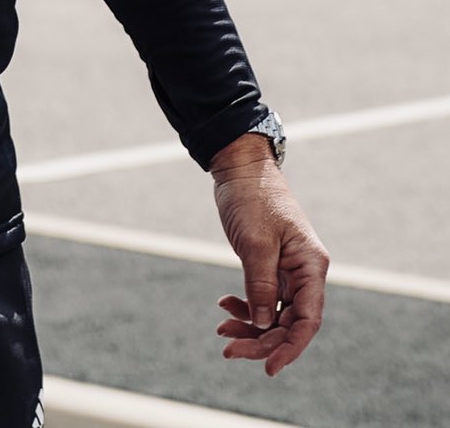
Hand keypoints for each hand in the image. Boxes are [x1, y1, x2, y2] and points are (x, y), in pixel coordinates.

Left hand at [210, 137, 328, 374]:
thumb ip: (261, 284)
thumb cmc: (252, 196)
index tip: (268, 367)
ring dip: (251, 326)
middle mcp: (304, 272)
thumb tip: (264, 324)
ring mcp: (288, 271)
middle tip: (229, 349)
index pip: (308, 320)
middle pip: (289, 322)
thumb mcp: (255, 241)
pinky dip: (246, 307)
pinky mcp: (270, 267)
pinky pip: (263, 299)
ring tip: (222, 329)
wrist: (239, 165)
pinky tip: (225, 305)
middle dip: (261, 340)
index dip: (290, 347)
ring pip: (274, 314)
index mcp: (310, 266)